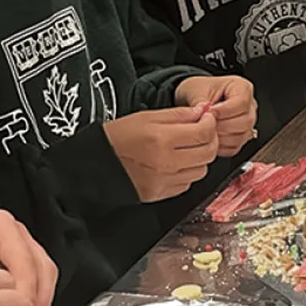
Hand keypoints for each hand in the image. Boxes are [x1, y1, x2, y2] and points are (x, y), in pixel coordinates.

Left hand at [0, 211, 57, 305]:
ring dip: (40, 304)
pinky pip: (40, 284)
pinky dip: (35, 304)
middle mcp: (15, 234)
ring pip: (46, 276)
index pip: (23, 260)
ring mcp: (23, 248)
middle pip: (42, 267)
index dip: (25, 291)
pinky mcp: (24, 264)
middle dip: (36, 300)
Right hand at [102, 105, 218, 200]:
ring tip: (187, 148)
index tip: (206, 118)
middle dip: (210, 139)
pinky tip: (176, 163)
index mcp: (162, 139)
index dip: (210, 123)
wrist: (95, 165)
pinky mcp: (161, 194)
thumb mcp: (146, 117)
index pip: (204, 132)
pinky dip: (187, 172)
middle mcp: (166, 162)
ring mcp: (164, 181)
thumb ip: (178, 114)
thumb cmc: (116, 139)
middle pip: (208, 152)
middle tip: (202, 132)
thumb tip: (203, 111)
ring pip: (202, 170)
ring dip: (200, 157)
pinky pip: (187, 183)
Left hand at [176, 75, 258, 155]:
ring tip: (206, 128)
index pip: (242, 102)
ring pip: (241, 136)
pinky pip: (234, 147)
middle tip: (205, 122)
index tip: (209, 111)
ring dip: (220, 136)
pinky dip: (220, 146)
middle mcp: (249, 106)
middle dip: (221, 124)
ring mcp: (247, 123)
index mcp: (242, 88)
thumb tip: (203, 113)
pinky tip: (209, 137)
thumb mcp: (196, 89)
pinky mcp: (241, 137)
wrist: (196, 102)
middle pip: (245, 121)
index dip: (224, 110)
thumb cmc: (199, 91)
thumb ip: (200, 101)